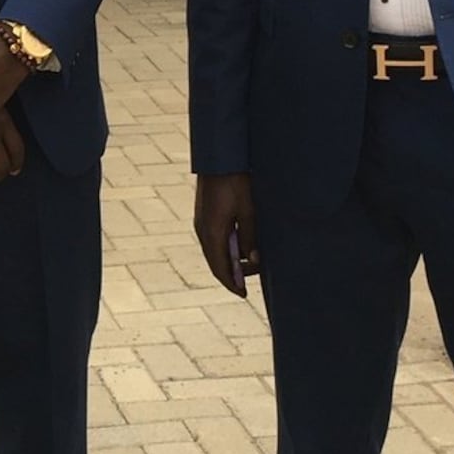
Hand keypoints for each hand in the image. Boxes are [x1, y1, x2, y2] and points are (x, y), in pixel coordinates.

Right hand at [194, 172, 257, 297]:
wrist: (219, 159)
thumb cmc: (236, 182)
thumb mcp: (248, 211)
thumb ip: (249, 237)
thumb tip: (252, 260)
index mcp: (213, 233)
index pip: (221, 268)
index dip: (232, 283)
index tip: (243, 294)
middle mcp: (202, 231)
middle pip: (215, 262)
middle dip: (232, 275)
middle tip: (249, 281)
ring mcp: (201, 223)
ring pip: (214, 252)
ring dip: (229, 261)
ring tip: (247, 264)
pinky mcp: (203, 216)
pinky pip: (213, 241)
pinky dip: (224, 250)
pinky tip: (237, 248)